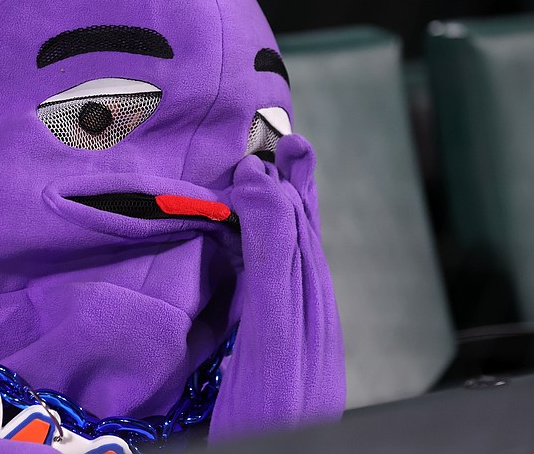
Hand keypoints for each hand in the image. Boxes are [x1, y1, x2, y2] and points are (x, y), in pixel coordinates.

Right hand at [208, 134, 344, 439]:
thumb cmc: (273, 409)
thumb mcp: (273, 325)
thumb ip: (272, 254)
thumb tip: (262, 178)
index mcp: (305, 288)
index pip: (295, 214)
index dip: (285, 175)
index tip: (271, 138)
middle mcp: (303, 300)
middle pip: (297, 227)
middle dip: (290, 184)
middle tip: (285, 141)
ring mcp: (290, 323)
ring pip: (284, 252)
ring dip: (272, 212)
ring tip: (265, 183)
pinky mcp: (271, 344)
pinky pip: (268, 282)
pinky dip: (256, 251)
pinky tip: (242, 253)